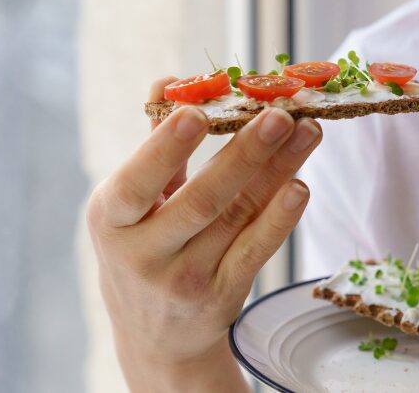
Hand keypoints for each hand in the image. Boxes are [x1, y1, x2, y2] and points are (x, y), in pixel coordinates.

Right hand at [86, 77, 322, 392]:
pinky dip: (280, 218)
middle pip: (202, 200)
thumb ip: (154, 144)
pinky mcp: (223, 295)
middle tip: (279, 114)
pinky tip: (300, 185)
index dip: (166, 148)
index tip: (198, 112)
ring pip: (239, 217)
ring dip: (278, 171)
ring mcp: (186, 279)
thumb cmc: (141, 246)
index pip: (137, 183)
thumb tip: (169, 81)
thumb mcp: (129, 203)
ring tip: (308, 131)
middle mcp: (145, 254)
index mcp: (111, 219)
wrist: (155, 337)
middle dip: (244, 154)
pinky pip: (256, 250)